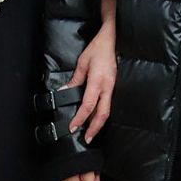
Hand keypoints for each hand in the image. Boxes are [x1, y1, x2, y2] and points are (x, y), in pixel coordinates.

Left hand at [67, 23, 116, 142]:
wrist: (111, 40)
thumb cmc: (97, 49)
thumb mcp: (82, 62)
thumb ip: (75, 79)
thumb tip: (66, 91)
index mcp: (98, 81)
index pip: (88, 105)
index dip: (80, 118)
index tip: (73, 127)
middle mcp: (107, 87)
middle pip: (102, 114)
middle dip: (94, 128)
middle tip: (87, 139)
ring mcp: (112, 87)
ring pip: (107, 111)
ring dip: (99, 123)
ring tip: (91, 132)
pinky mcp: (113, 86)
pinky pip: (108, 104)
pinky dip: (101, 114)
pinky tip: (96, 118)